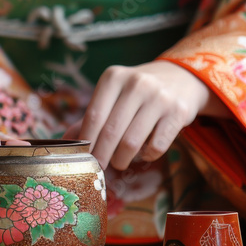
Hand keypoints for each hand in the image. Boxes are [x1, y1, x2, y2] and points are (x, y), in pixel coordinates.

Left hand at [63, 61, 227, 170]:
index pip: (93, 116)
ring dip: (121, 159)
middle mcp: (136, 83)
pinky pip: (156, 146)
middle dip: (101, 156)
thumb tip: (65, 143)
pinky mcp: (178, 112)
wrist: (181, 78)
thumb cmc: (138, 92)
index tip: (82, 158)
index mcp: (114, 77)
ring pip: (132, 142)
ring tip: (119, 162)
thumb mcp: (114, 94)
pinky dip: (147, 156)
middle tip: (97, 168)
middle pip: (110, 131)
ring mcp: (159, 97)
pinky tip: (143, 152)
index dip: (86, 141)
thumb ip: (92, 116)